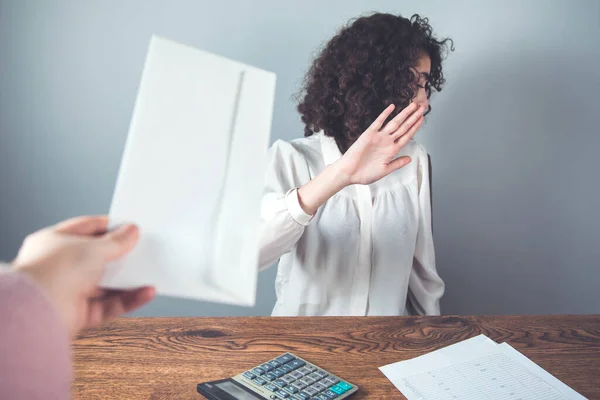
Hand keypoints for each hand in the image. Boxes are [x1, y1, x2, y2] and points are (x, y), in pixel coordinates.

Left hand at [11, 216, 154, 336]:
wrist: (38, 311)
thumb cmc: (54, 271)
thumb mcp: (93, 247)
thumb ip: (116, 241)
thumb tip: (132, 232)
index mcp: (53, 242)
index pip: (85, 228)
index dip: (109, 226)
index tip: (130, 226)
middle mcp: (60, 267)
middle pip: (98, 258)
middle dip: (121, 255)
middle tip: (143, 248)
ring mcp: (69, 291)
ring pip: (106, 284)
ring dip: (129, 279)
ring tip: (149, 270)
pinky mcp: (80, 314)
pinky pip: (110, 305)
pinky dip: (129, 299)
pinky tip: (146, 292)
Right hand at [336, 102, 424, 184]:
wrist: (349, 173)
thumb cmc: (365, 174)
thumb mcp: (385, 170)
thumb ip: (397, 163)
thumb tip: (410, 159)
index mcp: (391, 150)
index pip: (407, 136)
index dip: (415, 127)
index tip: (422, 119)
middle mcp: (387, 142)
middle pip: (404, 127)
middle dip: (413, 117)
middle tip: (422, 108)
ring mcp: (378, 137)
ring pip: (394, 123)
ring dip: (404, 114)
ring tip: (413, 105)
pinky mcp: (369, 134)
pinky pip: (378, 122)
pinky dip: (385, 114)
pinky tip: (392, 107)